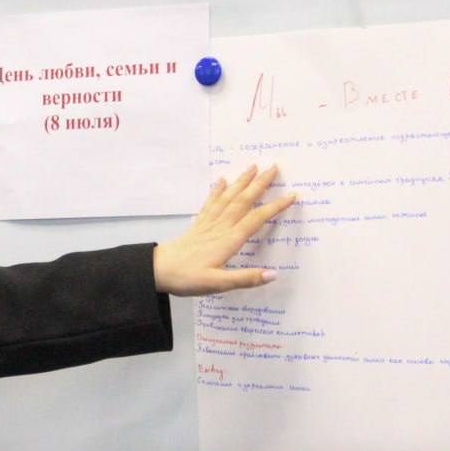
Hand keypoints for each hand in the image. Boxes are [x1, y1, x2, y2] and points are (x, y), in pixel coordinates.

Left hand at [153, 164, 295, 296]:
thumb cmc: (186, 278)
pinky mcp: (198, 226)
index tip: (291, 195)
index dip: (274, 207)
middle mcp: (220, 228)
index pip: (256, 220)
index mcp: (228, 241)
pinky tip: (221, 181)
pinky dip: (217, 191)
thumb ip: (245, 279)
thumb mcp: (217, 284)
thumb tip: (273, 274)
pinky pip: (210, 204)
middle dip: (259, 184)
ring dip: (241, 182)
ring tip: (252, 167)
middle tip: (274, 167)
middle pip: (243, 201)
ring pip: (228, 198)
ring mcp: (208, 224)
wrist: (157, 270)